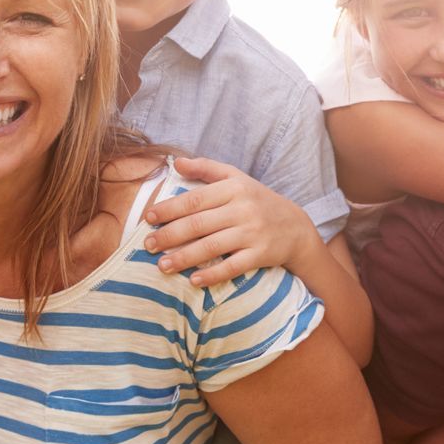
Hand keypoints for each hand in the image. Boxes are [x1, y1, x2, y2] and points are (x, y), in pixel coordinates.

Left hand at [144, 157, 319, 286]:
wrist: (295, 226)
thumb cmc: (257, 200)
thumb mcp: (236, 178)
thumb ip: (206, 168)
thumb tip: (176, 162)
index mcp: (233, 188)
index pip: (195, 199)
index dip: (170, 208)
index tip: (148, 217)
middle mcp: (243, 209)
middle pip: (199, 224)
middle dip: (170, 235)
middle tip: (148, 245)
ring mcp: (253, 233)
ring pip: (212, 247)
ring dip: (184, 257)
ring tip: (162, 265)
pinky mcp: (261, 255)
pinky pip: (233, 267)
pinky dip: (212, 275)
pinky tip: (193, 280)